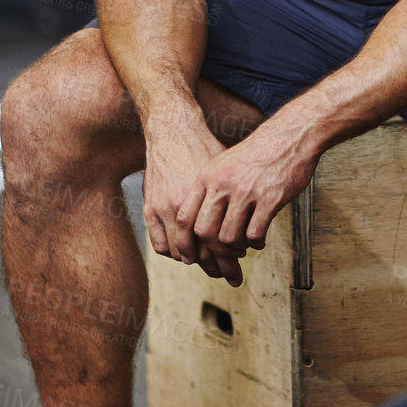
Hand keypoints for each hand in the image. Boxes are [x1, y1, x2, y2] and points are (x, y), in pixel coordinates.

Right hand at [141, 125, 236, 280]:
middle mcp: (187, 206)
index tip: (241, 261)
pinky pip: (159, 243)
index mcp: (209, 198)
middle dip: (218, 267)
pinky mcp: (150, 207)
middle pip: (203, 251)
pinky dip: (172, 253)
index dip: (232, 255)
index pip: (221, 240)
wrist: (175, 130)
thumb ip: (237, 196)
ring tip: (207, 264)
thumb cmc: (205, 148)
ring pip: (180, 252)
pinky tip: (184, 253)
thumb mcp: (228, 170)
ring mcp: (165, 208)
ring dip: (195, 261)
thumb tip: (256, 216)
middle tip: (230, 276)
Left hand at [178, 115, 320, 286]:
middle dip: (214, 251)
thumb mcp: (224, 164)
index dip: (186, 242)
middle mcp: (222, 184)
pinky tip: (260, 240)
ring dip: (237, 248)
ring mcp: (246, 192)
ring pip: (229, 237)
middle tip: (225, 255)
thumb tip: (199, 222)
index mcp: (207, 177)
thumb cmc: (259, 153)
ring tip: (245, 245)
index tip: (193, 256)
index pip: (185, 217)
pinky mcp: (269, 198)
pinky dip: (257, 243)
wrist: (291, 136)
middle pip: (204, 232)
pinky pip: (255, 234)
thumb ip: (210, 189)